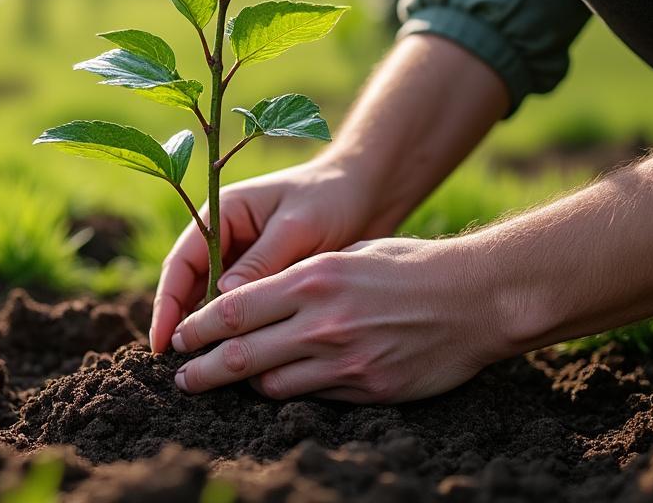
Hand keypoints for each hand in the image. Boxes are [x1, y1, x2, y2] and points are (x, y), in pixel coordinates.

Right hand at [149, 158, 393, 353]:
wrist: (369, 192)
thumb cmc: (332, 199)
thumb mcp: (297, 226)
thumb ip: (262, 261)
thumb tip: (225, 300)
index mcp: (222, 214)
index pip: (181, 263)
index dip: (167, 304)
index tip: (163, 342)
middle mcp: (225, 239)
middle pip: (191, 287)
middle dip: (182, 325)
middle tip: (179, 368)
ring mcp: (244, 260)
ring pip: (215, 302)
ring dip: (210, 332)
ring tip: (204, 371)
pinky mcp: (266, 279)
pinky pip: (244, 309)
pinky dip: (240, 331)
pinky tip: (240, 357)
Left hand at [169, 237, 511, 402]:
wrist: (475, 298)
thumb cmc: (406, 266)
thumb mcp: (344, 255)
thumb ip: (293, 277)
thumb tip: (242, 296)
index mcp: (311, 280)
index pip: (232, 309)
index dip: (195, 328)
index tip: (177, 337)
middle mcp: (321, 323)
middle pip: (239, 355)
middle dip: (202, 370)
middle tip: (182, 377)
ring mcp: (345, 361)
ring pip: (270, 383)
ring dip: (244, 385)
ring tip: (224, 384)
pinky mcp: (367, 389)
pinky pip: (310, 397)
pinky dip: (288, 392)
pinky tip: (277, 387)